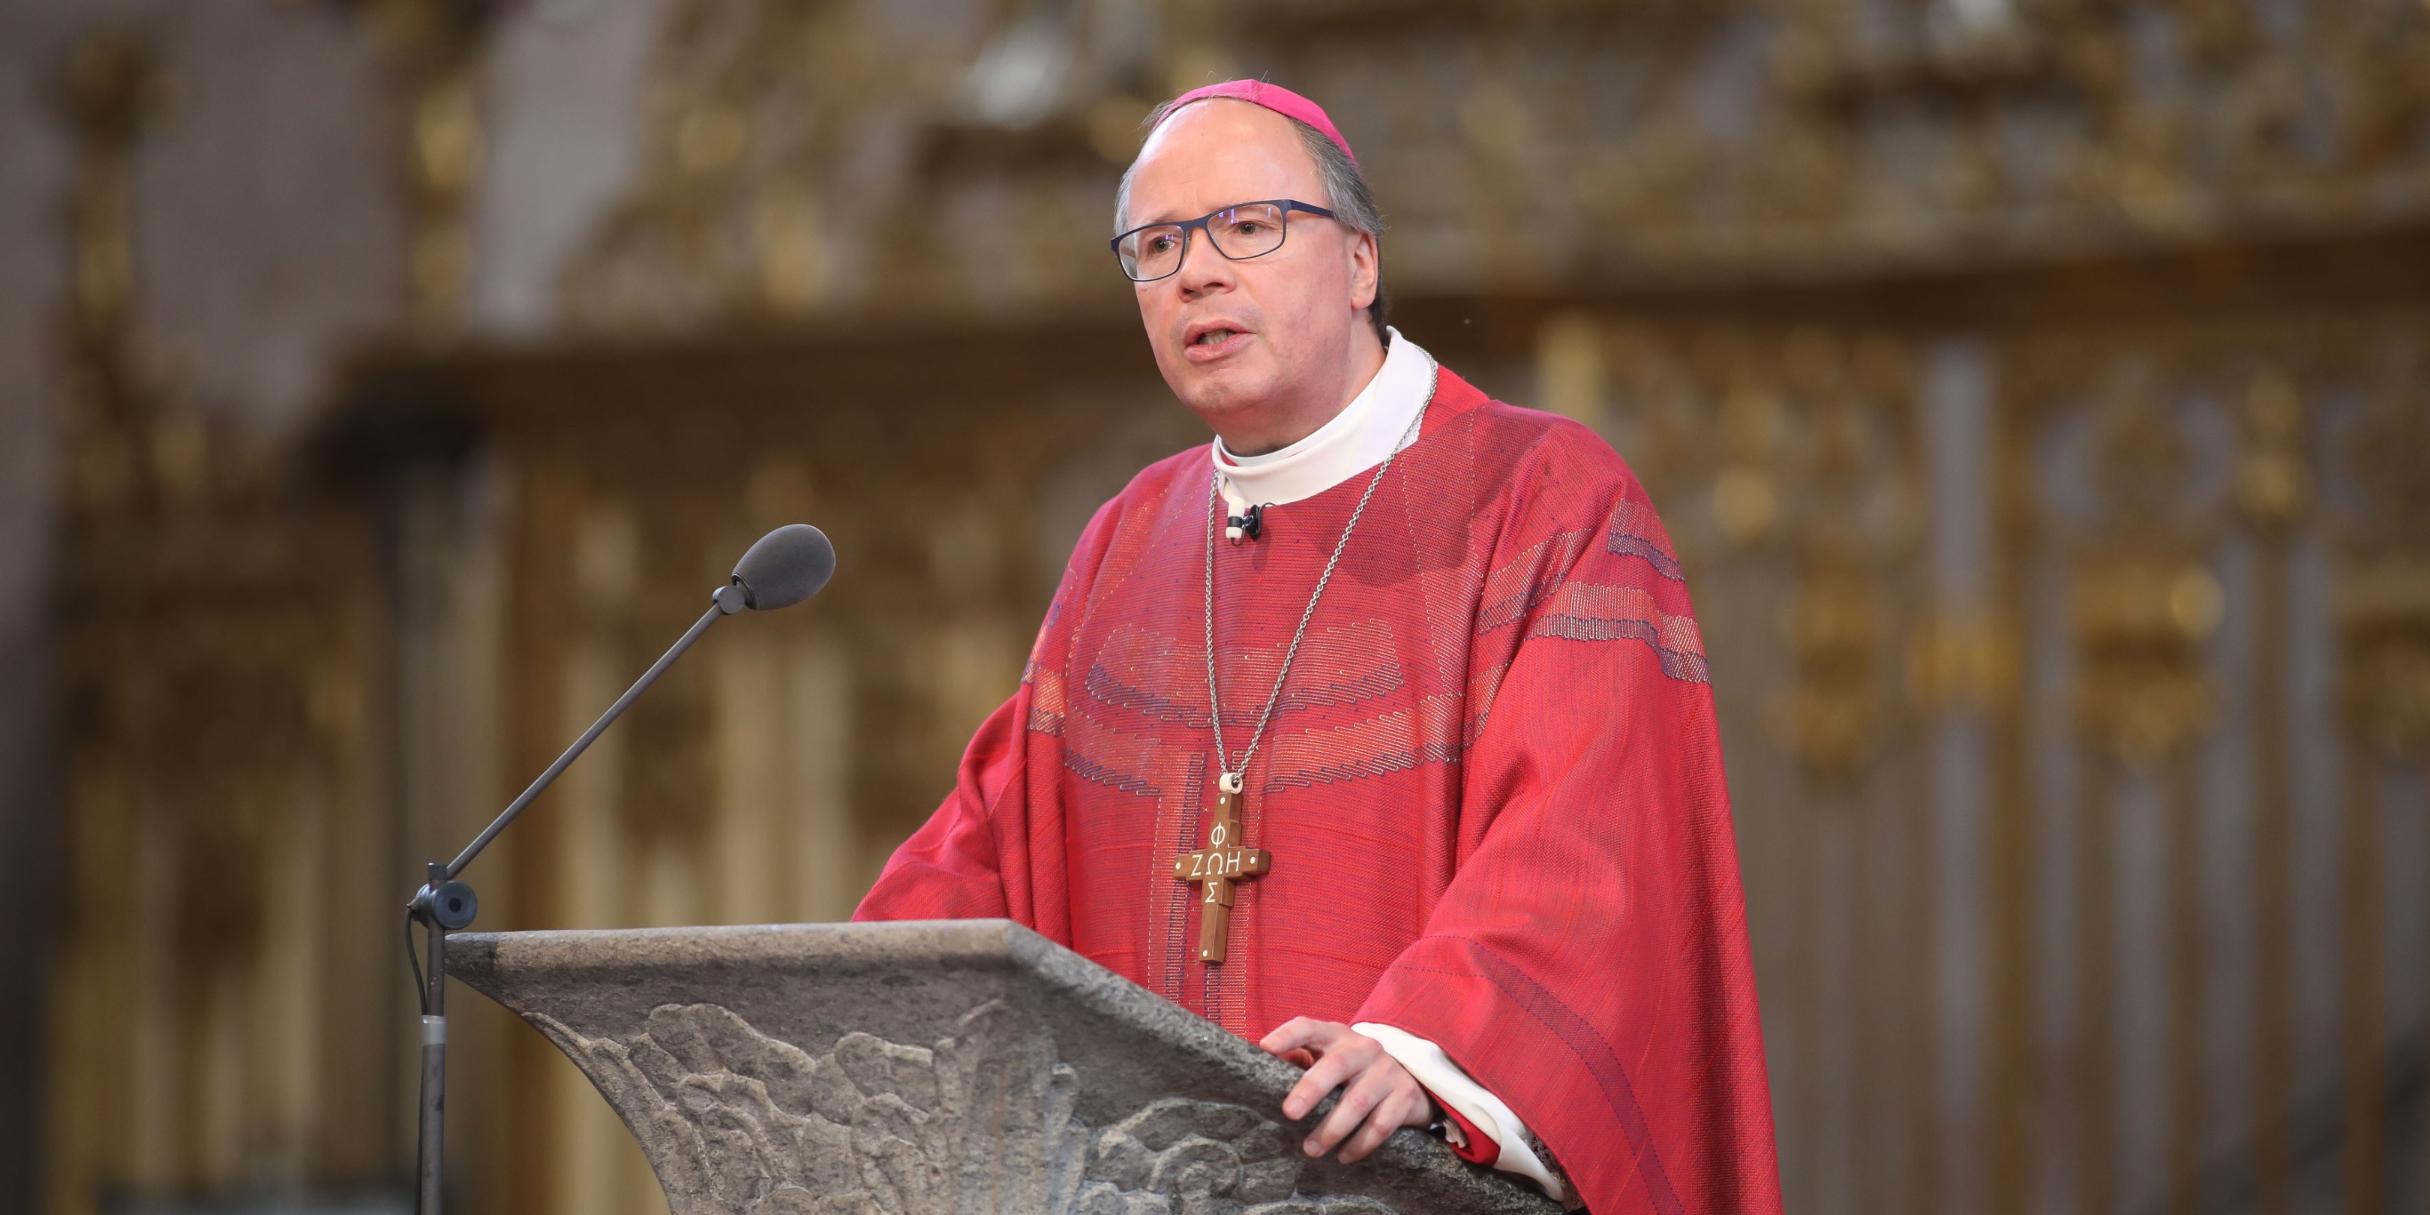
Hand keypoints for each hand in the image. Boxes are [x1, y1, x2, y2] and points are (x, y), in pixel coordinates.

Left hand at [1257, 1017, 1433, 1163]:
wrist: (1410, 1078)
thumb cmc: (1352, 1071)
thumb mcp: (1328, 1059)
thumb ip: (1300, 1062)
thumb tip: (1263, 1067)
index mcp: (1336, 1036)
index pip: (1309, 1027)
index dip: (1287, 1035)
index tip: (1265, 1048)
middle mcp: (1363, 1048)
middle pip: (1336, 1065)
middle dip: (1310, 1090)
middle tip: (1289, 1113)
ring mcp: (1387, 1071)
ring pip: (1358, 1101)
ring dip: (1332, 1129)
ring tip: (1311, 1149)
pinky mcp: (1404, 1096)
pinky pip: (1381, 1124)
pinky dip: (1360, 1143)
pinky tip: (1344, 1156)